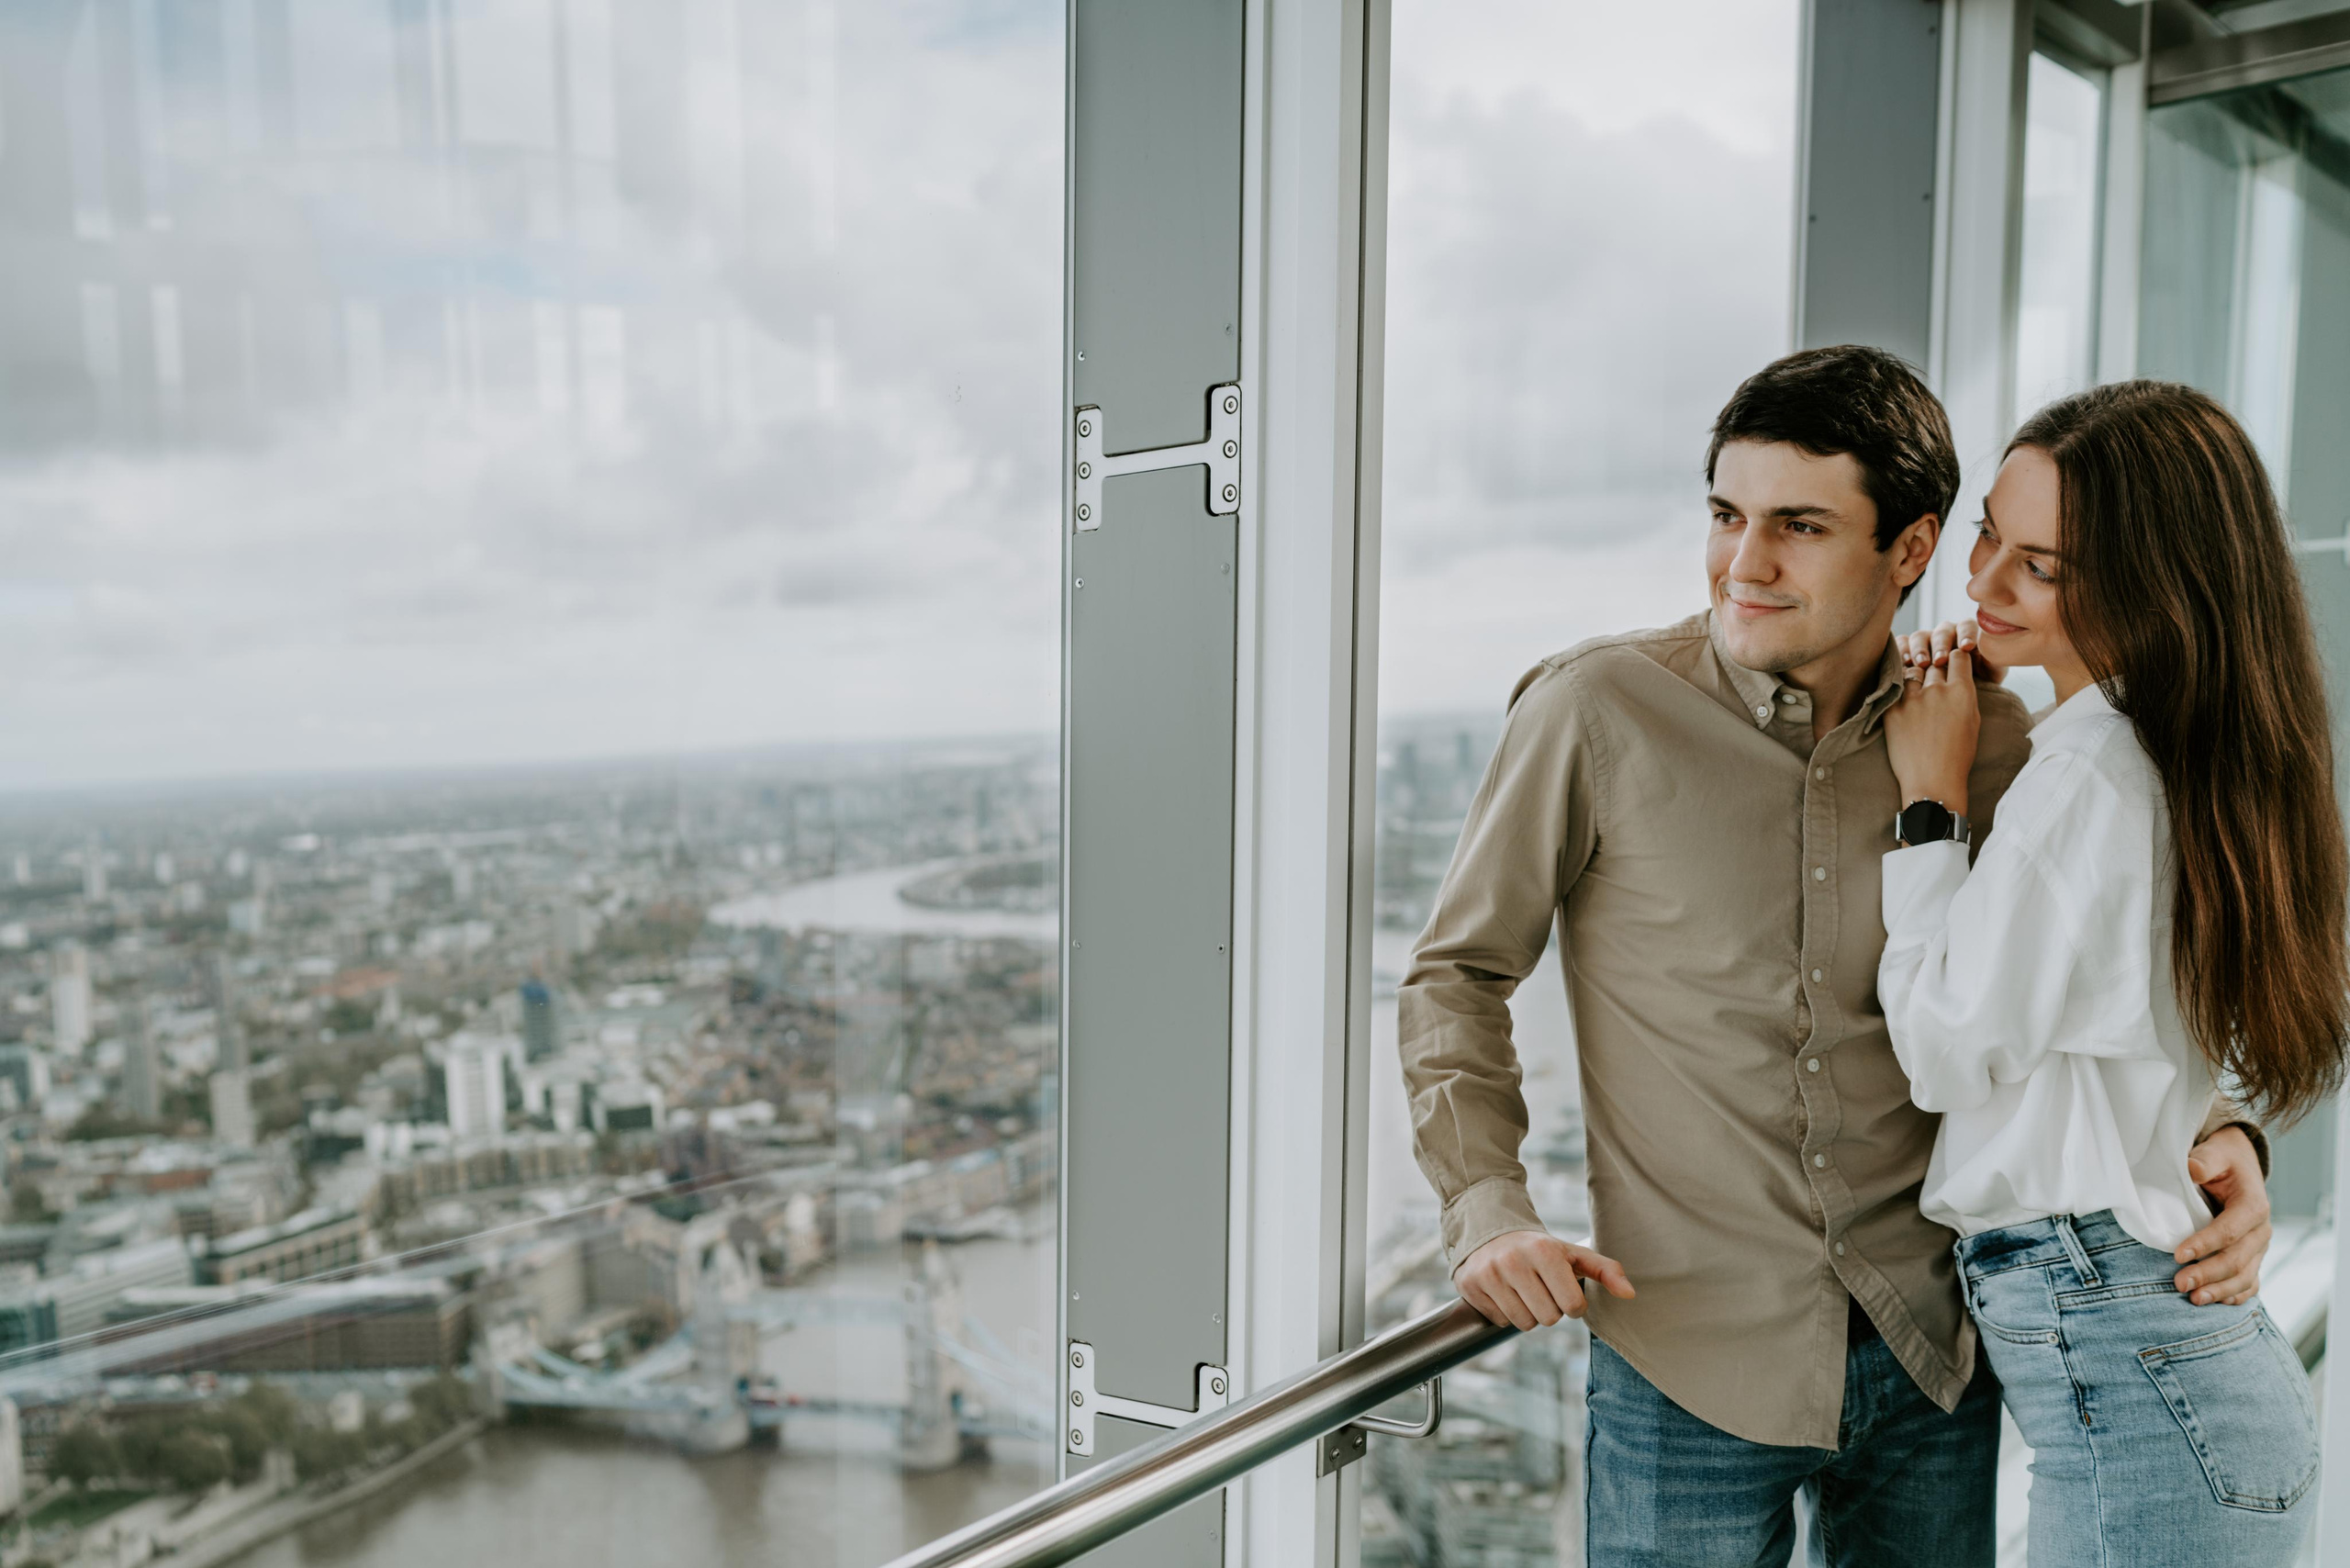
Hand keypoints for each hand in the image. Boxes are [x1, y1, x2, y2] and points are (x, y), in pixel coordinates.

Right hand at [1455, 1230, 1634, 1329]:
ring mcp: (1489, 1273)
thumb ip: (1606, 1271)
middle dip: (1549, 1310)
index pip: (1573, 1307)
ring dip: (1528, 1314)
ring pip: (1523, 1324)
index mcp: (1545, 1251)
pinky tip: (1504, 1293)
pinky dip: (1505, 1313)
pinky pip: (1500, 1321)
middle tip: (1541, 1290)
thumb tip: (1631, 1294)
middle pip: (1548, 1319)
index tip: (1563, 1291)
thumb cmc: (1540, 1250)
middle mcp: (1514, 1260)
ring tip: (1523, 1292)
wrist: (1490, 1232)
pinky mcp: (1470, 1285)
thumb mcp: (1574, 1255)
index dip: (1572, 1305)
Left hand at [1884, 646, 1979, 815]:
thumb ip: (1966, 694)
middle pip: (1935, 663)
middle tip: (1934, 681)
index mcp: (1962, 692)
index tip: (1952, 664)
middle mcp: (1937, 690)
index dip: (1955, 658)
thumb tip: (1959, 676)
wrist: (1932, 782)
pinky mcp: (1892, 710)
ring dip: (1917, 678)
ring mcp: (1912, 699)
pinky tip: (1904, 698)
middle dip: (1936, 669)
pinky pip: (1895, 687)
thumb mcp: (1973, 721)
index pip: (1958, 656)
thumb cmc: (1957, 755)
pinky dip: (1900, 690)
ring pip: (1914, 672)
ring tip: (1919, 693)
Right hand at [1899, 620, 2004, 685]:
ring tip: (1921, 664)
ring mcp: (1926, 641)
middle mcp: (1947, 634)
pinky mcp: (1909, 650)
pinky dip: (1902, 650)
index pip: (1967, 626)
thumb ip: (1992, 660)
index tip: (1966, 648)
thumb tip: (1991, 652)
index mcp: (1968, 634)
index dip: (1966, 635)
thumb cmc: (1980, 683)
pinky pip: (1902, 643)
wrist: (1960, 700)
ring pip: (1920, 636)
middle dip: (1941, 645)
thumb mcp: (1992, 672)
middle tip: (1940, 660)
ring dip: (1920, 649)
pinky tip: (1905, 663)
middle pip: (1941, 631)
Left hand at [2175, 1125, 2271, 1304]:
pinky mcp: (2253, 1257)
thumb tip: (2193, 1170)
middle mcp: (2261, 1230)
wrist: (2237, 1165)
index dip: (2205, 1244)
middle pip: (2237, 1259)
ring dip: (2221, 1290)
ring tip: (2195, 1299)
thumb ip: (2205, 1160)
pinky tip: (2217, 1304)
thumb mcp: (2215, 1152)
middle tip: (2180, 1284)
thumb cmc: (2223, 1159)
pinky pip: (2250, 1282)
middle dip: (2209, 1274)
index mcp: (2254, 1205)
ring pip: (2245, 1276)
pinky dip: (2235, 1295)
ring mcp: (2258, 1247)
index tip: (2178, 1255)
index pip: (2230, 1230)